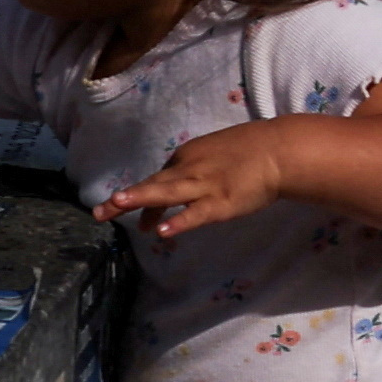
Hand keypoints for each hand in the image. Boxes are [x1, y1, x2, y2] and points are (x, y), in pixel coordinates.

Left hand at [102, 119, 304, 236]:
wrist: (282, 149)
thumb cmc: (250, 152)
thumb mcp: (213, 154)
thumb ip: (192, 170)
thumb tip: (177, 190)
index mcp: (186, 156)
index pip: (158, 179)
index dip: (143, 198)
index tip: (133, 215)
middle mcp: (190, 169)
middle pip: (152, 184)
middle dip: (125, 199)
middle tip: (99, 211)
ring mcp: (205, 186)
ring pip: (167, 193)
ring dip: (141, 198)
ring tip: (115, 205)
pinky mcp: (221, 202)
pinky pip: (196, 214)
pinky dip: (179, 222)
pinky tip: (162, 232)